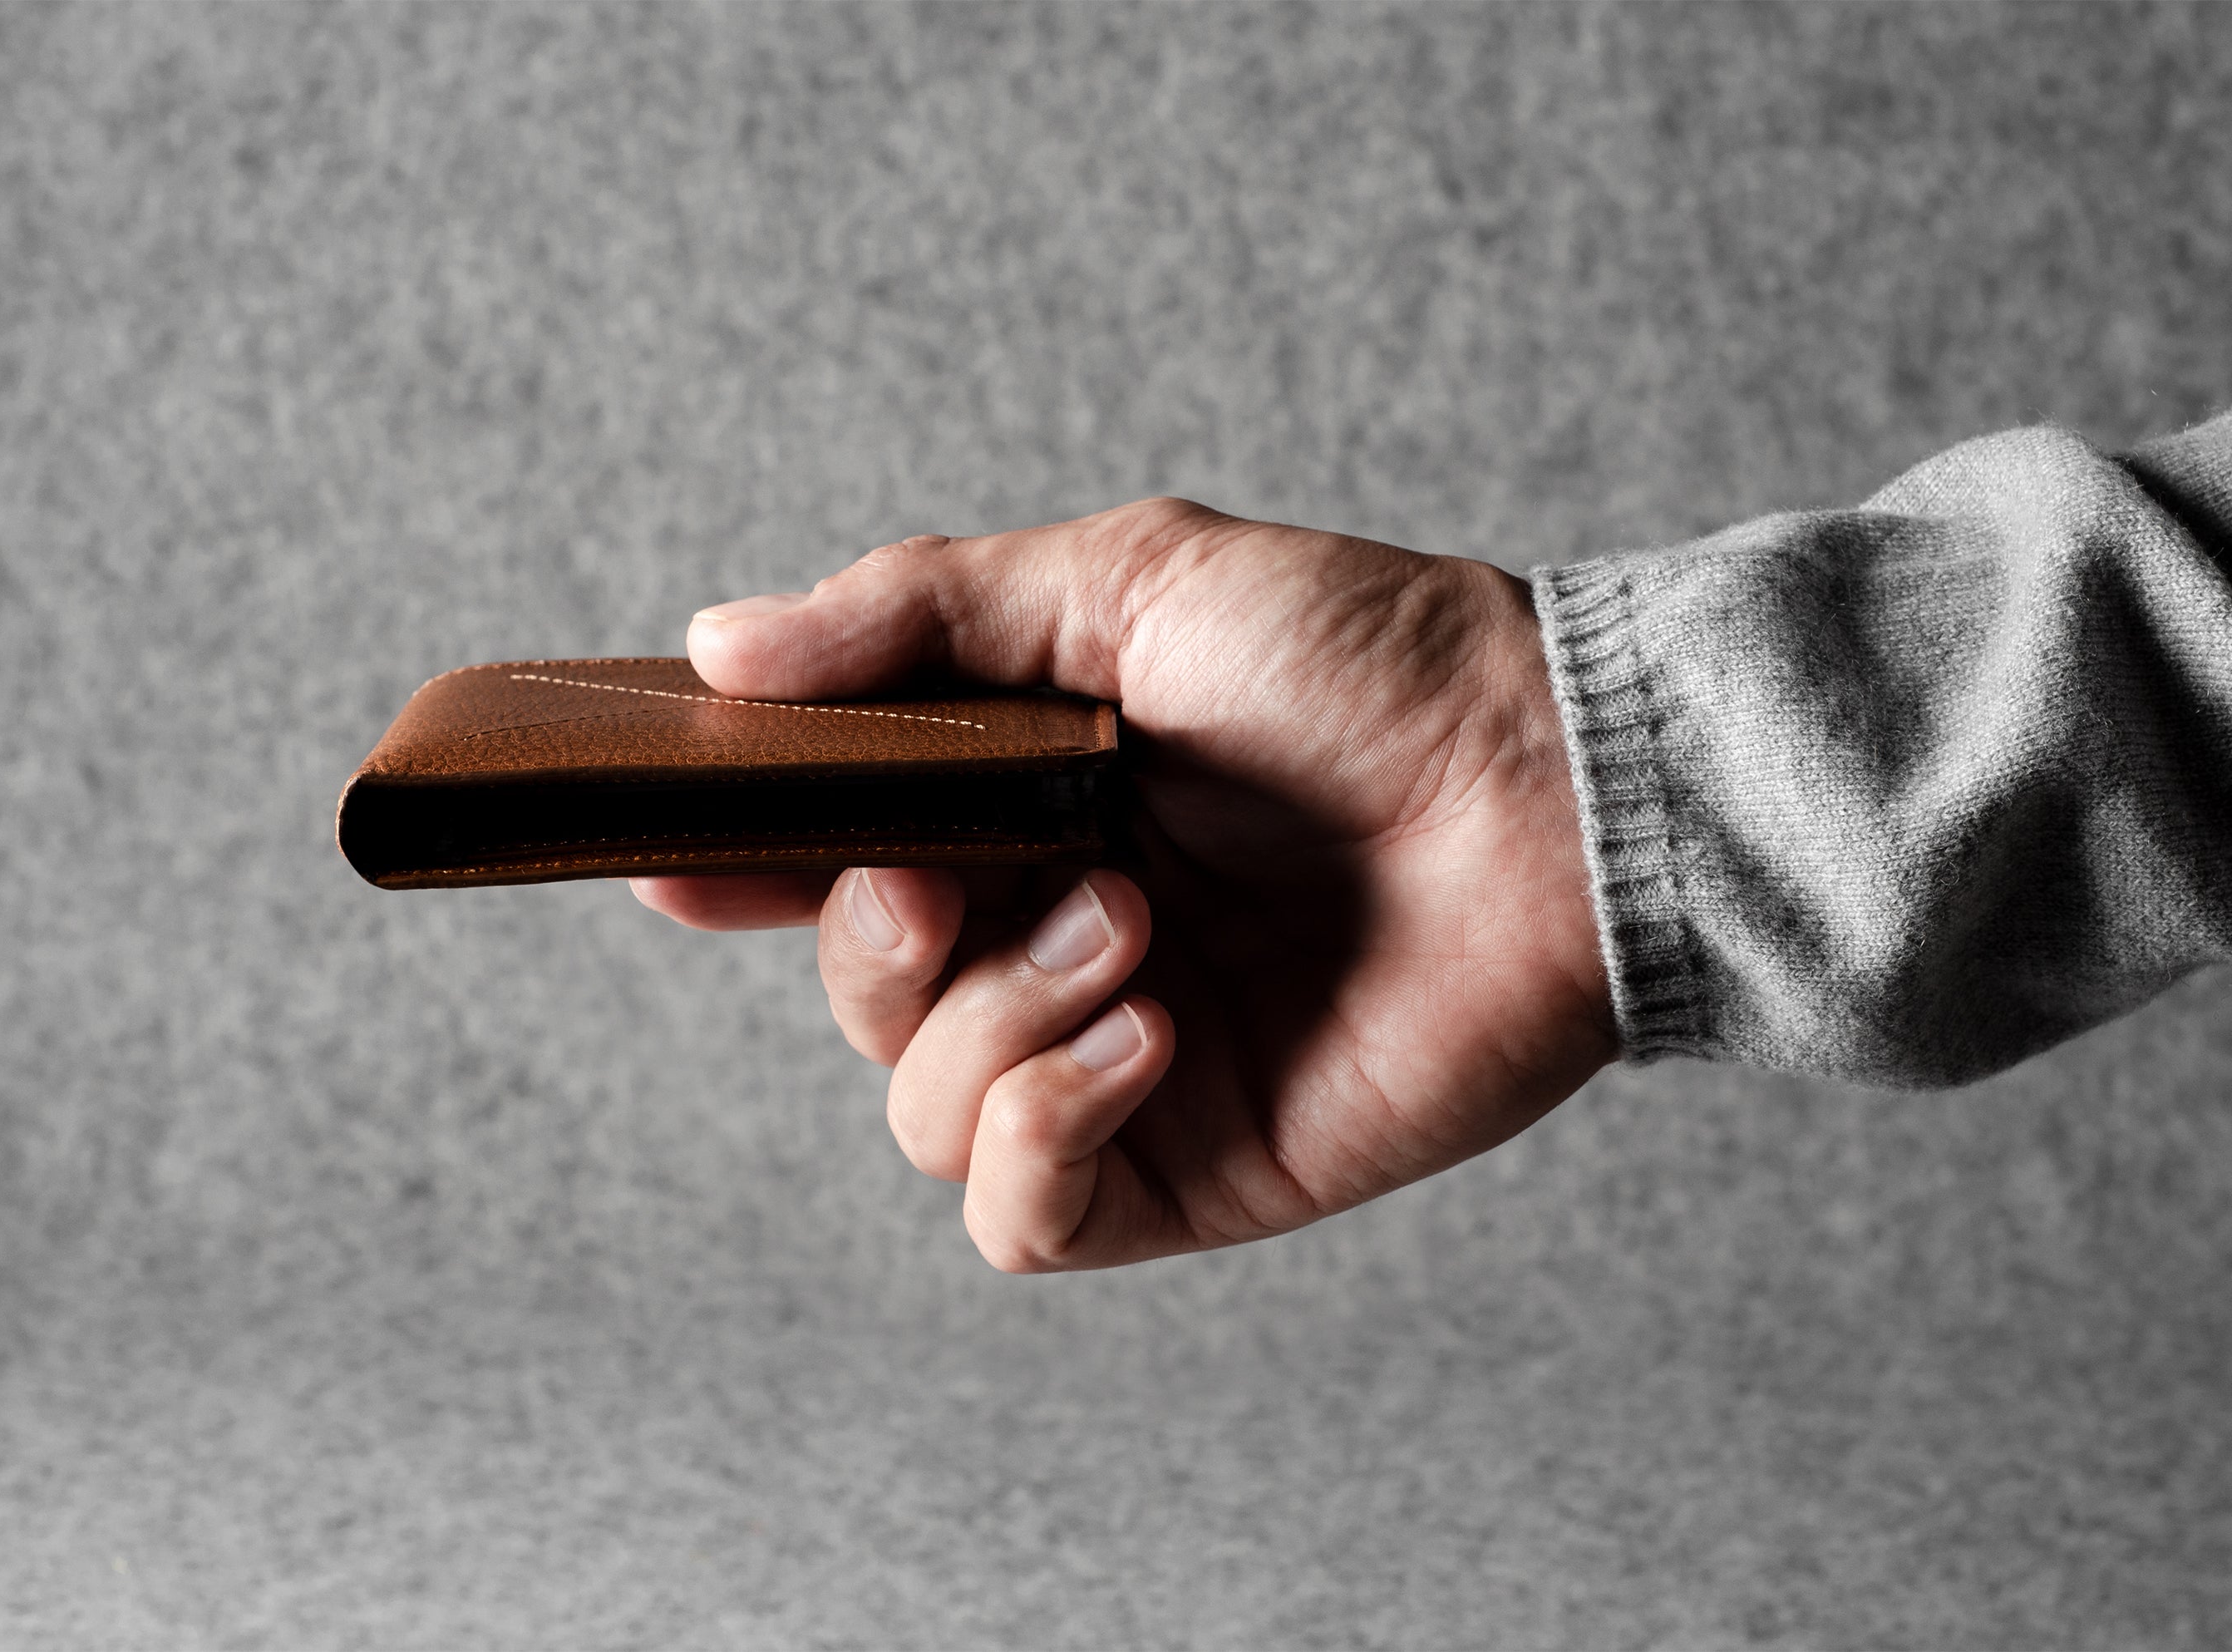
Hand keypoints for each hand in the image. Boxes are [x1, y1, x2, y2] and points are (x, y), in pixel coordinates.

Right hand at [634, 499, 1616, 1270]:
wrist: (1558, 791)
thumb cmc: (1370, 663)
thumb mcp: (1132, 579)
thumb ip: (920, 613)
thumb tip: (715, 648)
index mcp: (1028, 806)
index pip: (833, 855)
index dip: (737, 862)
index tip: (672, 850)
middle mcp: (1055, 938)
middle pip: (858, 996)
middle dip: (865, 943)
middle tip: (942, 885)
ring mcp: (1116, 1062)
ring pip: (921, 1110)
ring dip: (992, 1022)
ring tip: (1129, 933)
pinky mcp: (1185, 1166)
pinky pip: (1018, 1216)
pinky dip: (1038, 1134)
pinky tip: (1136, 1039)